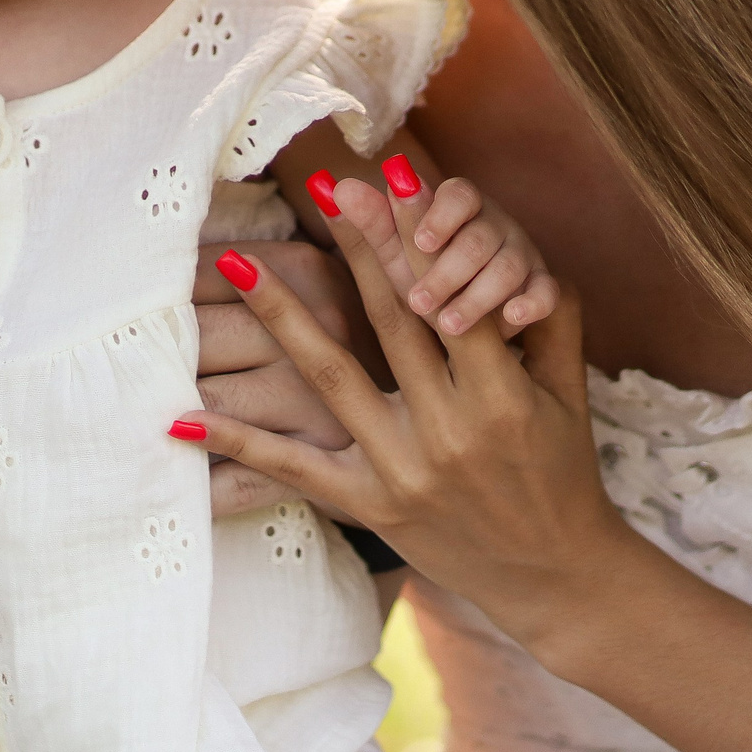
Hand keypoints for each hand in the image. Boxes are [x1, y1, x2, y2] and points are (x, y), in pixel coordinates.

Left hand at [173, 177, 634, 664]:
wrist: (554, 577)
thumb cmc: (563, 470)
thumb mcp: (568, 392)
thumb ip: (549, 318)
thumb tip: (526, 246)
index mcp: (501, 398)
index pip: (452, 298)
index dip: (423, 233)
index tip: (394, 174)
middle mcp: (448, 433)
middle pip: (392, 321)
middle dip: (361, 247)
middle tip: (328, 188)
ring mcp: (402, 472)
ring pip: (331, 378)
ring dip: (281, 315)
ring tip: (239, 262)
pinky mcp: (368, 507)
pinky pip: (293, 468)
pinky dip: (237, 442)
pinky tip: (183, 415)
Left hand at [373, 158, 559, 336]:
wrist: (473, 314)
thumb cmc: (429, 274)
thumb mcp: (400, 255)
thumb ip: (375, 224)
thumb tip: (336, 188)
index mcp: (460, 207)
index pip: (459, 194)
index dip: (441, 214)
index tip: (421, 241)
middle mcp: (495, 225)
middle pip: (478, 238)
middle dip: (447, 271)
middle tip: (418, 303)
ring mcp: (522, 255)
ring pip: (508, 267)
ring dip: (477, 296)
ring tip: (448, 325)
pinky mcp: (542, 288)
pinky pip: (547, 292)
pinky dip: (533, 303)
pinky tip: (514, 319)